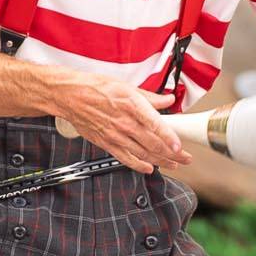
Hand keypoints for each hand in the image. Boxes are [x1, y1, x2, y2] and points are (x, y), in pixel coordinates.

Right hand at [51, 74, 187, 173]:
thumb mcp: (127, 86)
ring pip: (143, 154)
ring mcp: (116, 135)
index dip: (170, 138)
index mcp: (132, 105)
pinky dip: (139, 166)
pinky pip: (126, 159)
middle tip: (185, 158)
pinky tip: (149, 168)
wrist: (70, 96)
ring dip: (161, 162)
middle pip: (153, 144)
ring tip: (174, 164)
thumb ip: (150, 97)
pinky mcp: (107, 143)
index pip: (156, 125)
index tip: (180, 147)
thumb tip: (167, 101)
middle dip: (173, 154)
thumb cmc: (95, 87)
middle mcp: (125, 123)